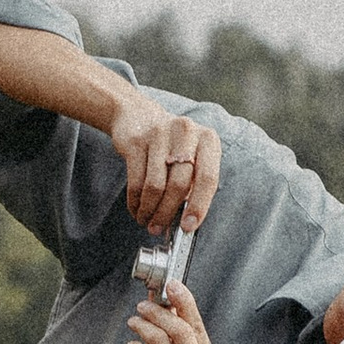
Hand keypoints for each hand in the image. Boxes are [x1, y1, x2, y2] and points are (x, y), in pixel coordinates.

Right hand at [106, 90, 221, 236]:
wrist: (139, 115)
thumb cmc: (172, 144)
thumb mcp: (192, 156)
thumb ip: (194, 182)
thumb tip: (186, 219)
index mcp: (208, 140)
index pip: (208, 178)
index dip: (199, 206)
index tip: (189, 226)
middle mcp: (186, 133)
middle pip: (179, 185)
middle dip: (167, 213)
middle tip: (159, 228)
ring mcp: (159, 135)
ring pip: (155, 186)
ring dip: (149, 210)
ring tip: (147, 221)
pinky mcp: (136, 141)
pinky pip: (136, 181)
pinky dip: (135, 201)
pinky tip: (137, 209)